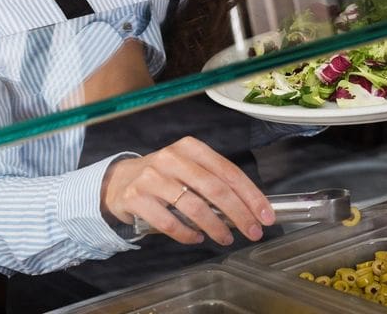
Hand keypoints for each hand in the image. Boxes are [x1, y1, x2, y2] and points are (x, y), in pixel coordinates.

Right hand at [101, 136, 274, 246]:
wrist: (120, 181)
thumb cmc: (165, 177)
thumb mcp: (189, 170)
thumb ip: (215, 182)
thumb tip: (250, 208)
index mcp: (191, 148)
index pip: (228, 171)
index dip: (250, 195)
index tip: (265, 215)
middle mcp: (172, 158)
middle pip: (214, 188)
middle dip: (238, 213)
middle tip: (252, 231)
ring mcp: (152, 177)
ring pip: (193, 206)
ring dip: (215, 227)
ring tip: (225, 238)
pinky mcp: (137, 197)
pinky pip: (168, 222)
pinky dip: (187, 234)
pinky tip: (197, 238)